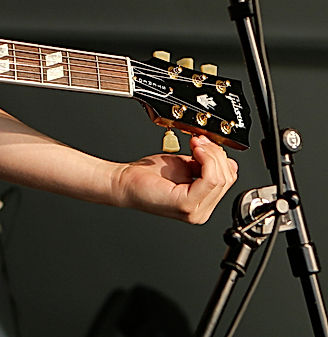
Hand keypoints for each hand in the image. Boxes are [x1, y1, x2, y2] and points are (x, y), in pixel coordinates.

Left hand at [114, 134, 238, 223]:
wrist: (125, 182)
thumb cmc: (148, 176)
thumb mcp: (185, 166)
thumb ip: (205, 166)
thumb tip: (227, 161)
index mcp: (202, 203)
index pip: (227, 180)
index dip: (220, 158)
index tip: (207, 143)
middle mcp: (201, 212)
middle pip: (226, 179)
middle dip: (216, 154)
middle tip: (200, 141)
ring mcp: (195, 211)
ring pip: (220, 178)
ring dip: (210, 155)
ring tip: (196, 144)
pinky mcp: (187, 205)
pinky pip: (210, 180)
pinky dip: (206, 161)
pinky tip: (195, 151)